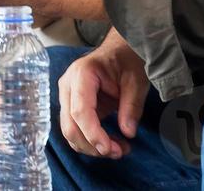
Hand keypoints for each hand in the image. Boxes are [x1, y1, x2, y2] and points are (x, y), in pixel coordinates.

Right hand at [59, 32, 147, 158]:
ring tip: (119, 149)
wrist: (119, 50)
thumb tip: (128, 132)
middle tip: (119, 152)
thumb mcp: (136, 80)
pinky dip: (91, 141)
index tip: (109, 149)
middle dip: (93, 145)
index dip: (93, 134)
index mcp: (82, 74)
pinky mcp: (72, 105)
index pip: (80, 111)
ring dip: (92, 147)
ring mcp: (67, 96)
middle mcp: (68, 85)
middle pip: (70, 126)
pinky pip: (76, 129)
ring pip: (70, 132)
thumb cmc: (126, 60)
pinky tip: (111, 143)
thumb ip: (132, 106)